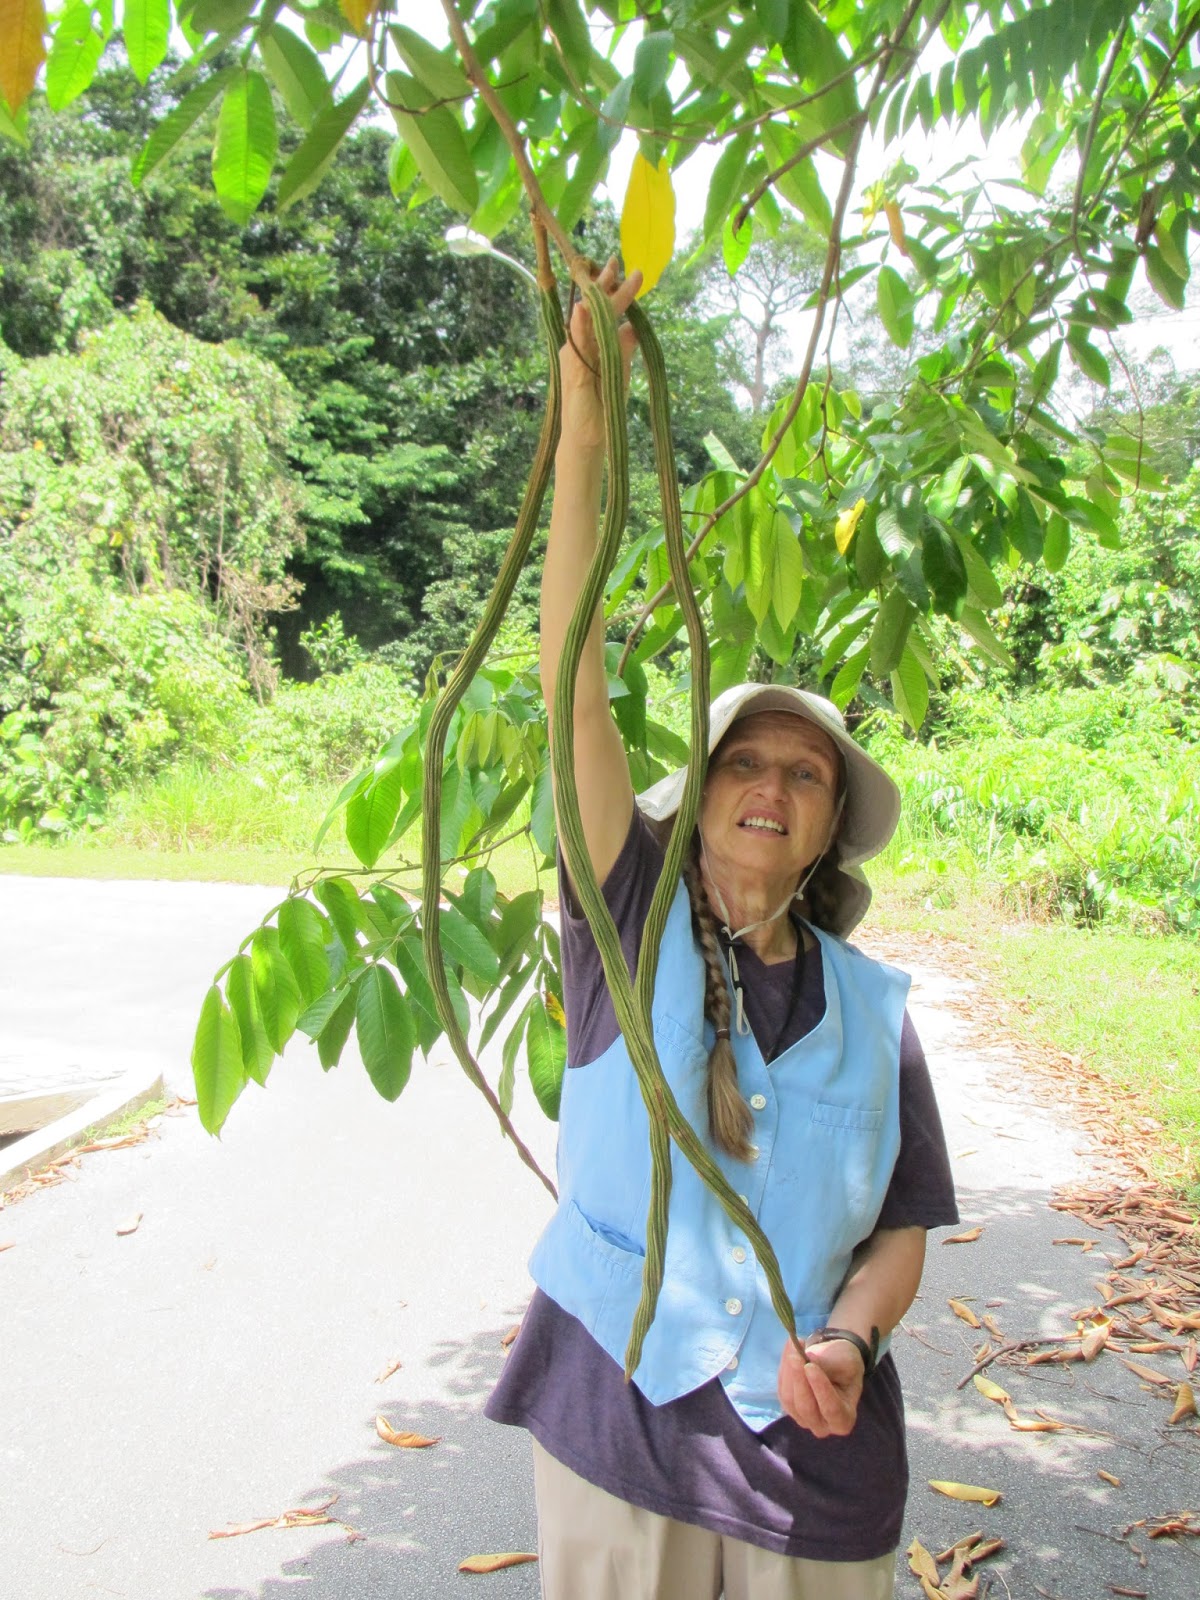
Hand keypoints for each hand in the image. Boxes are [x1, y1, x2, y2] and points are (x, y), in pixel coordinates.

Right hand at [558, 256, 641, 455]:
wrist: (589, 437)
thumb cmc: (603, 406)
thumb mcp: (618, 373)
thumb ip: (623, 349)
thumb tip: (632, 327)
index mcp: (594, 345)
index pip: (605, 313)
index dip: (618, 292)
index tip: (635, 272)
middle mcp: (581, 347)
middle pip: (593, 310)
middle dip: (604, 284)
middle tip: (616, 259)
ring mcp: (575, 358)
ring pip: (584, 322)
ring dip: (592, 297)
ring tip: (599, 273)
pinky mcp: (573, 373)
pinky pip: (577, 346)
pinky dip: (579, 327)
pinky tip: (580, 309)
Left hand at [777, 1337, 863, 1437]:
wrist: (836, 1361)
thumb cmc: (846, 1364)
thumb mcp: (845, 1362)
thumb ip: (826, 1365)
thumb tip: (805, 1358)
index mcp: (843, 1420)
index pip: (831, 1409)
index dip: (819, 1388)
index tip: (810, 1366)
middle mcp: (822, 1426)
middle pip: (806, 1407)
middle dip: (798, 1379)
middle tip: (795, 1354)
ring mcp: (803, 1418)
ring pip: (789, 1399)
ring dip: (789, 1371)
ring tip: (793, 1345)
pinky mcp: (789, 1407)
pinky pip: (782, 1389)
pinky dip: (784, 1368)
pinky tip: (788, 1349)